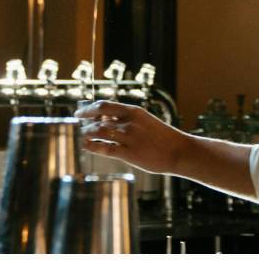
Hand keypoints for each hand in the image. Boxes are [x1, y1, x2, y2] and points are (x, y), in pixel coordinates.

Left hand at [75, 100, 190, 174]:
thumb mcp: (145, 121)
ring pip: (100, 133)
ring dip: (88, 133)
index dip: (89, 108)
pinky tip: (87, 146)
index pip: (104, 106)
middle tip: (79, 123)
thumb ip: (125, 119)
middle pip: (99, 119)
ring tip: (84, 136)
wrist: (179, 151)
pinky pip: (105, 149)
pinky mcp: (130, 154)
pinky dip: (93, 147)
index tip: (80, 112)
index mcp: (134, 111)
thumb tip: (104, 118)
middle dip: (86, 121)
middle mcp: (130, 123)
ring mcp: (129, 138)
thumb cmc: (161, 137)